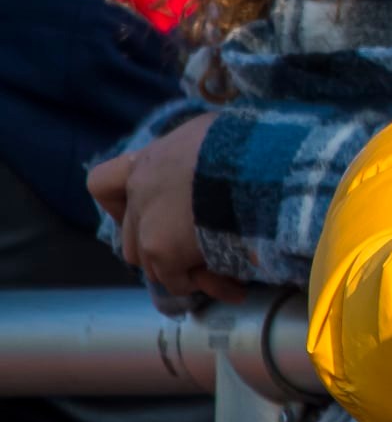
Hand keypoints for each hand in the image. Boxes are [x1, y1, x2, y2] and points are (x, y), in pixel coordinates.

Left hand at [86, 113, 247, 303]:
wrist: (259, 165)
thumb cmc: (248, 146)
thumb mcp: (214, 135)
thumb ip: (196, 155)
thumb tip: (208, 167)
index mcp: (150, 160)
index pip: (102, 184)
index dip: (121, 204)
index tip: (150, 211)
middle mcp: (140, 190)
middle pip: (133, 235)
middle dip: (163, 246)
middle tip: (201, 248)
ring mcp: (148, 224)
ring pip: (152, 263)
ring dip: (184, 268)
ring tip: (226, 270)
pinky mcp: (164, 251)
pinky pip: (177, 282)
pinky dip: (203, 285)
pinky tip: (234, 285)